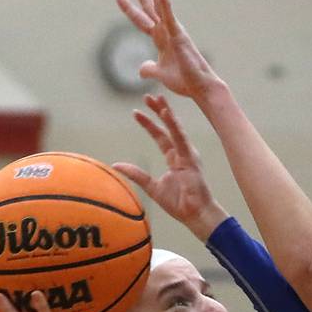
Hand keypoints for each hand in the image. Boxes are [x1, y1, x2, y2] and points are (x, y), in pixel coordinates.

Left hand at [113, 94, 226, 240]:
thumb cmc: (179, 204)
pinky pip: (181, 139)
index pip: (161, 137)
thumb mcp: (152, 187)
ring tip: (158, 98)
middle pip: (169, 128)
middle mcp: (182, 154)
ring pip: (175, 129)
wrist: (195, 215)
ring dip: (166, 113)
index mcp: (175, 159)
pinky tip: (166, 114)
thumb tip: (116, 165)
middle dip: (159, 112)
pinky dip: (174, 126)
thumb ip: (136, 174)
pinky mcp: (191, 159)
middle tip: (148, 97)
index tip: (137, 113)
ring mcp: (188, 155)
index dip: (149, 125)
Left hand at [116, 0, 222, 101]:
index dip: (129, 9)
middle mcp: (166, 31)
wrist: (200, 87)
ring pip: (161, 5)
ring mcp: (173, 32)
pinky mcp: (179, 36)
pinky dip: (165, 4)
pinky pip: (170, 18)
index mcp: (161, 39)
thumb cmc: (184, 81)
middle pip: (149, 6)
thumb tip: (141, 70)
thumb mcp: (161, 74)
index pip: (141, 20)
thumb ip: (150, 69)